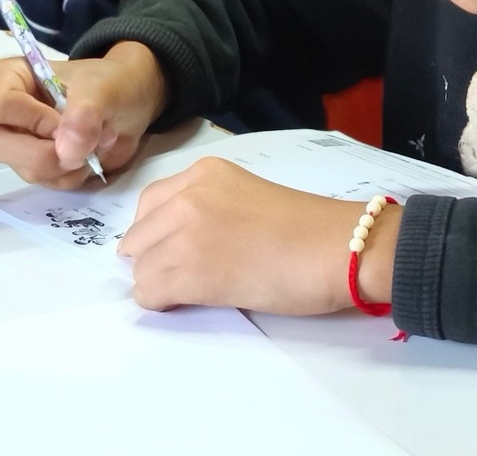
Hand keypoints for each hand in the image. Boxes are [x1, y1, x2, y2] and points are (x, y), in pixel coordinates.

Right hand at [0, 41, 166, 188]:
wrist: (129, 105)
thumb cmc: (110, 84)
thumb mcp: (103, 89)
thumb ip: (84, 114)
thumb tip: (66, 151)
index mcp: (10, 77)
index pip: (1, 107)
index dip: (35, 122)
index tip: (67, 121)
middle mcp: (4, 112)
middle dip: (44, 153)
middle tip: (80, 144)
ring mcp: (17, 142)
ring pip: (25, 170)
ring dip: (67, 165)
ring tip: (94, 143)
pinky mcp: (34, 165)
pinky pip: (46, 183)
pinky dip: (74, 176)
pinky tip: (89, 157)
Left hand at [120, 158, 398, 315]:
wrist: (338, 249)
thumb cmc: (308, 229)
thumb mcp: (245, 196)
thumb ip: (207, 208)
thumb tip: (179, 242)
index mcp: (202, 173)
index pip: (149, 205)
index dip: (156, 233)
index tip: (170, 250)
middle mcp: (187, 196)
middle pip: (137, 238)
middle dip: (152, 259)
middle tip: (178, 276)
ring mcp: (186, 233)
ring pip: (141, 268)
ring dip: (157, 283)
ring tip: (186, 293)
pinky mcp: (191, 272)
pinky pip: (149, 292)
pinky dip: (159, 302)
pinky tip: (181, 303)